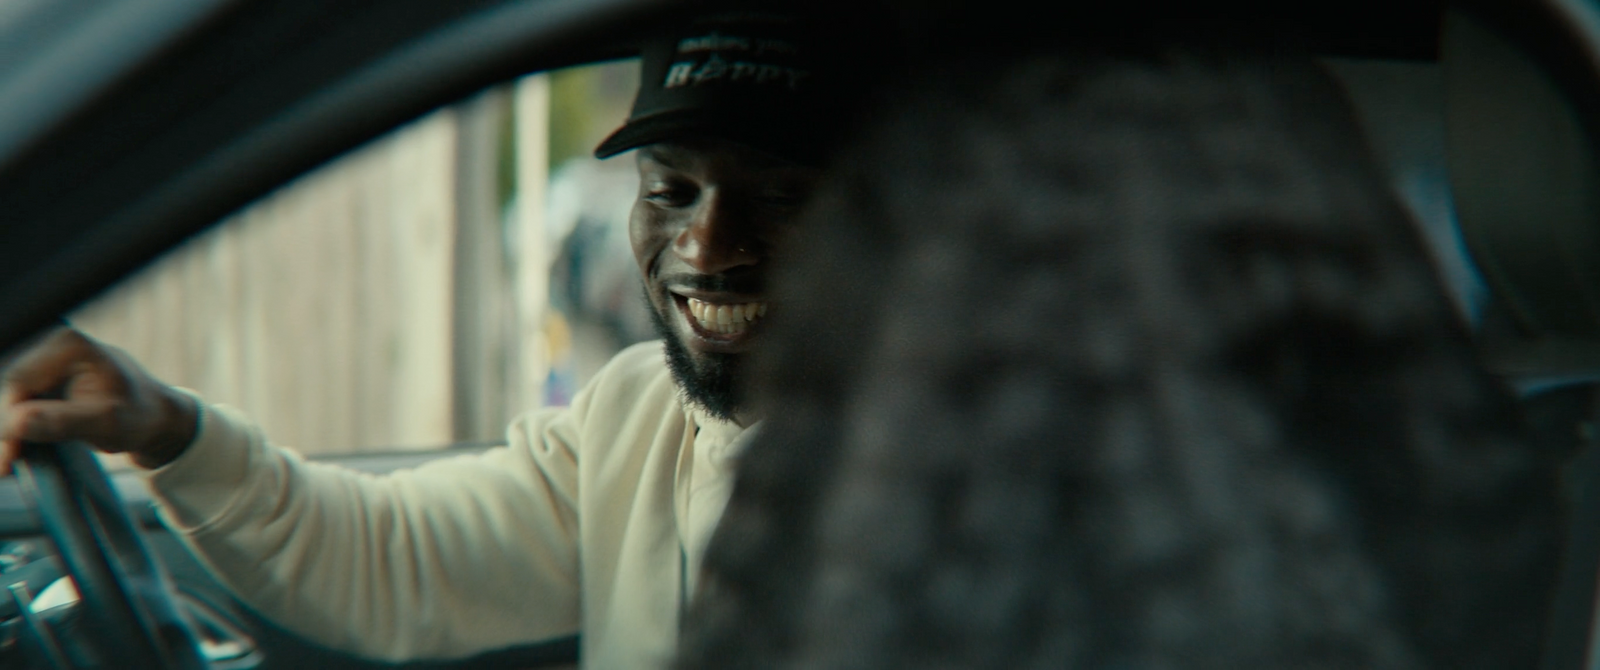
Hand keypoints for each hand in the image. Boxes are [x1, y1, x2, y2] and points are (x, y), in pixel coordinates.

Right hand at [0, 328, 197, 473]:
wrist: (157, 415)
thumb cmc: (138, 417)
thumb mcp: (106, 423)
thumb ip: (62, 422)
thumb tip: (18, 422)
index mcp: (69, 345)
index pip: (20, 381)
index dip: (8, 419)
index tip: (8, 455)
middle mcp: (55, 344)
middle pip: (13, 389)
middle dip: (6, 428)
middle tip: (6, 467)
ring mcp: (50, 359)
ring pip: (14, 398)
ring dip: (9, 430)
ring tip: (8, 465)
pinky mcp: (47, 377)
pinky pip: (22, 403)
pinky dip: (18, 427)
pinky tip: (16, 451)